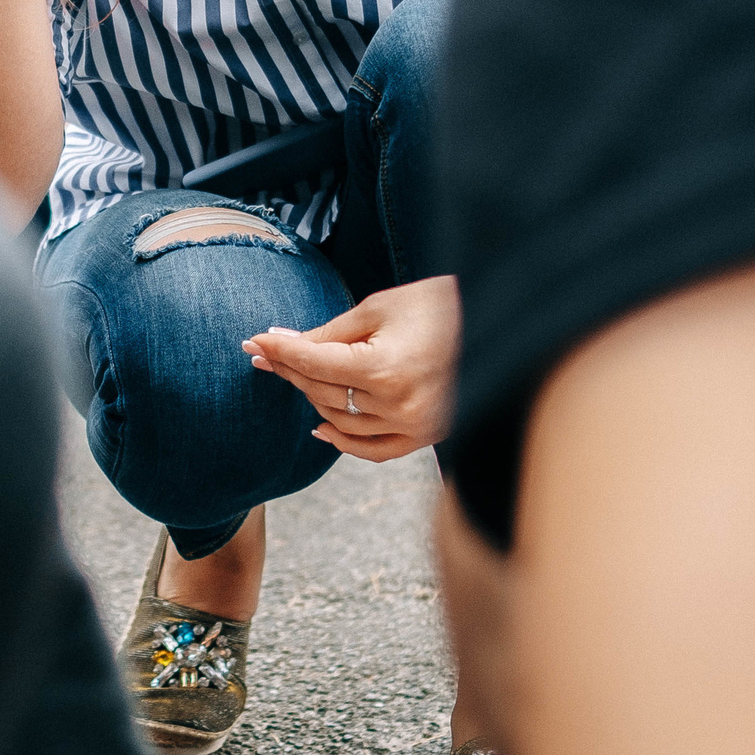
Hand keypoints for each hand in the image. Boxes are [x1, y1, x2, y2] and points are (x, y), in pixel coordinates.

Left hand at [241, 275, 459, 460]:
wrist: (499, 321)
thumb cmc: (440, 304)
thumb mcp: (380, 308)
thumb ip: (329, 333)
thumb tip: (284, 343)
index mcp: (385, 369)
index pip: (314, 363)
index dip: (281, 351)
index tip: (255, 341)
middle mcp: (398, 405)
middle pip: (323, 392)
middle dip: (290, 370)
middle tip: (264, 353)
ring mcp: (414, 426)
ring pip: (342, 421)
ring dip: (313, 398)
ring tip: (294, 375)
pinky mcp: (427, 436)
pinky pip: (374, 450)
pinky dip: (344, 442)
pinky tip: (320, 427)